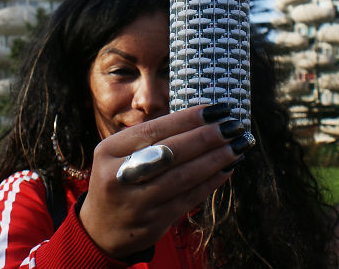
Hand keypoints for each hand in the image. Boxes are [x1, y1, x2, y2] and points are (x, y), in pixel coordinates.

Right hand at [78, 103, 249, 258]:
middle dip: (207, 137)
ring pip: (183, 177)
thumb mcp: (118, 154)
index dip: (188, 118)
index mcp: (109, 151)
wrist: (101, 228)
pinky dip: (210, 182)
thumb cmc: (118, 179)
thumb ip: (151, 139)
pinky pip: (188, 199)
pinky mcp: (153, 223)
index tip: (216, 109)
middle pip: (170, 152)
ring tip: (237, 146)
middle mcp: (119, 176)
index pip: (154, 129)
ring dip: (215, 160)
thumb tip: (201, 120)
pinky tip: (227, 169)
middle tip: (233, 126)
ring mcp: (136, 203)